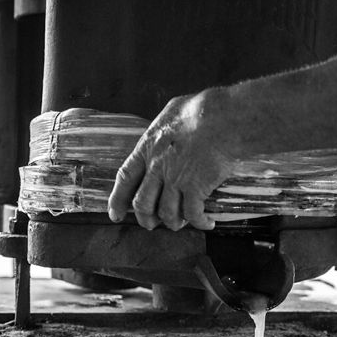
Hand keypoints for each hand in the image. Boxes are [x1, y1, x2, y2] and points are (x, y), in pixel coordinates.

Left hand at [108, 91, 240, 230]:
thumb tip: (169, 126)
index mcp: (148, 148)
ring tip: (182, 223)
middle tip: (150, 225)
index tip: (115, 214)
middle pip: (143, 203)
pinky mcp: (196, 189)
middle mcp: (157, 167)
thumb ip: (165, 126)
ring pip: (167, 213)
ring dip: (174, 223)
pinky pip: (193, 214)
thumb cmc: (202, 111)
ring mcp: (176, 180)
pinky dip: (200, 222)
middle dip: (145, 219)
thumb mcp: (172, 112)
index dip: (118, 199)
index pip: (126, 178)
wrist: (221, 120)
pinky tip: (207, 222)